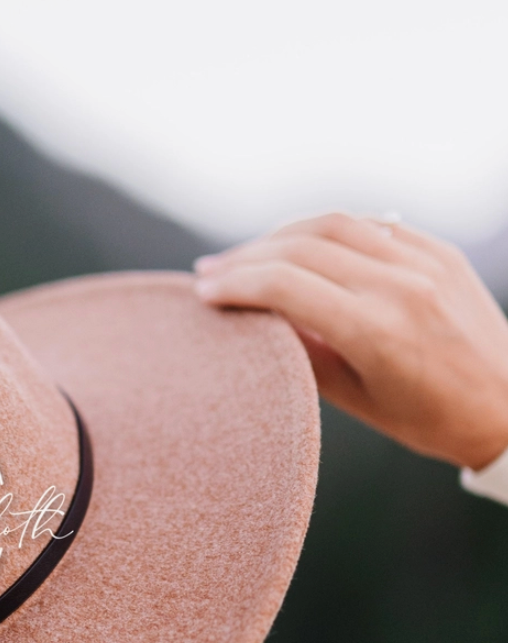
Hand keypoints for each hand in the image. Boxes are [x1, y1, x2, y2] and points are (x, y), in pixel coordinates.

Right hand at [193, 213, 507, 469]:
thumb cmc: (431, 418)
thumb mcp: (356, 400)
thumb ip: (304, 355)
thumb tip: (257, 321)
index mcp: (378, 331)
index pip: (284, 285)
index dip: (235, 284)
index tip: (204, 294)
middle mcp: (401, 286)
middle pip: (301, 247)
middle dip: (245, 257)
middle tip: (210, 272)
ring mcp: (424, 261)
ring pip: (333, 224)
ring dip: (280, 235)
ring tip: (247, 255)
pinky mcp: (438, 250)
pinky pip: (369, 225)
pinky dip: (324, 233)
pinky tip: (298, 247)